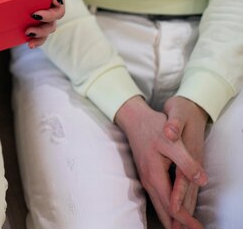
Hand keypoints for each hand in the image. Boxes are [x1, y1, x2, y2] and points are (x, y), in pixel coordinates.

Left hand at [10, 0, 64, 47]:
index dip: (52, 10)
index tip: (35, 14)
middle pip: (56, 11)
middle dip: (47, 25)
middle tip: (28, 30)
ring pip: (47, 19)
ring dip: (42, 32)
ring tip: (28, 39)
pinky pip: (31, 19)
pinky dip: (33, 32)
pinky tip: (25, 41)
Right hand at [115, 97, 207, 228]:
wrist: (133, 118)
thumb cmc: (153, 127)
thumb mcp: (172, 142)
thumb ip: (186, 162)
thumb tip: (201, 180)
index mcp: (154, 174)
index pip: (171, 204)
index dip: (184, 218)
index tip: (197, 228)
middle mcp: (148, 179)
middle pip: (163, 209)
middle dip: (176, 224)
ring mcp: (146, 177)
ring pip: (159, 204)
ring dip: (171, 218)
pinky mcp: (146, 174)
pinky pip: (157, 197)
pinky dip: (165, 208)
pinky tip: (170, 211)